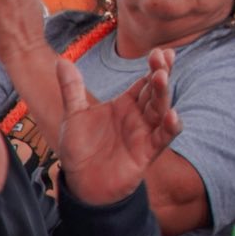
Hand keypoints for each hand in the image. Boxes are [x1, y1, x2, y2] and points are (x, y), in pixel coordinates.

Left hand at [58, 47, 181, 205]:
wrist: (81, 184)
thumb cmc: (79, 150)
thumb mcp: (73, 115)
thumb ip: (71, 88)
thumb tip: (62, 59)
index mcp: (125, 104)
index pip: (144, 81)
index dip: (154, 66)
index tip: (159, 51)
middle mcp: (139, 116)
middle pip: (156, 91)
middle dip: (161, 73)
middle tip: (162, 57)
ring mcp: (145, 132)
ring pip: (160, 109)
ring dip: (163, 93)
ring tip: (161, 77)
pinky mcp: (147, 151)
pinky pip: (163, 137)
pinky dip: (171, 127)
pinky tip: (172, 115)